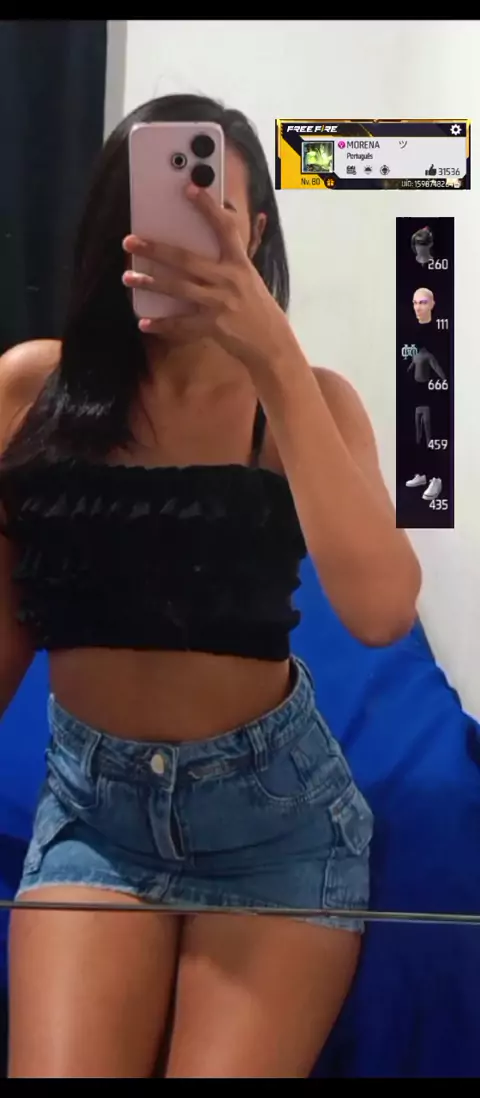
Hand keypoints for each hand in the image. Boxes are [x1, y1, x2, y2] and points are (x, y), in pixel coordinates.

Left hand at [122, 184, 295, 374]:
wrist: (272, 344)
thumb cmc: (258, 309)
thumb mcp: (249, 279)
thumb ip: (232, 259)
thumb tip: (221, 231)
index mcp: (240, 264)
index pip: (225, 228)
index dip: (208, 207)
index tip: (189, 188)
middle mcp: (228, 280)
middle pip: (186, 260)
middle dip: (155, 250)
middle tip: (130, 241)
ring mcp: (219, 303)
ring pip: (178, 289)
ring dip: (150, 283)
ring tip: (128, 278)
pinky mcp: (213, 326)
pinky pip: (181, 325)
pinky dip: (162, 325)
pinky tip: (144, 323)